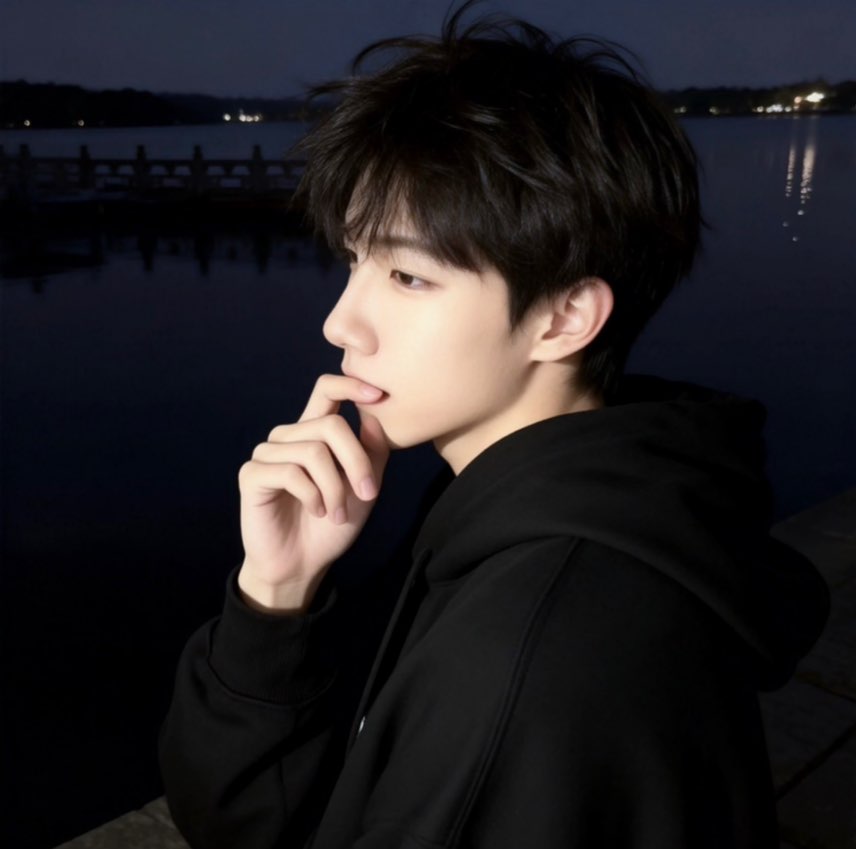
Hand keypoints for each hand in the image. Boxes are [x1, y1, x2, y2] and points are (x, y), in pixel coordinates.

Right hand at [237, 375, 389, 612]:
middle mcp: (288, 436)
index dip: (351, 385)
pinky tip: (317, 511)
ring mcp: (268, 454)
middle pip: (330, 425)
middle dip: (356, 462)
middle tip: (369, 494)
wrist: (304, 563)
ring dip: (335, 488)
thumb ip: (371, 451)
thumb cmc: (334, 524)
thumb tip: (374, 413)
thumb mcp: (364, 486)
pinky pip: (291, 473)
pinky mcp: (252, 475)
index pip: (327, 389)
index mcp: (314, 432)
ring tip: (338, 513)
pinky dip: (313, 496)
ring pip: (313, 451)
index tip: (380, 395)